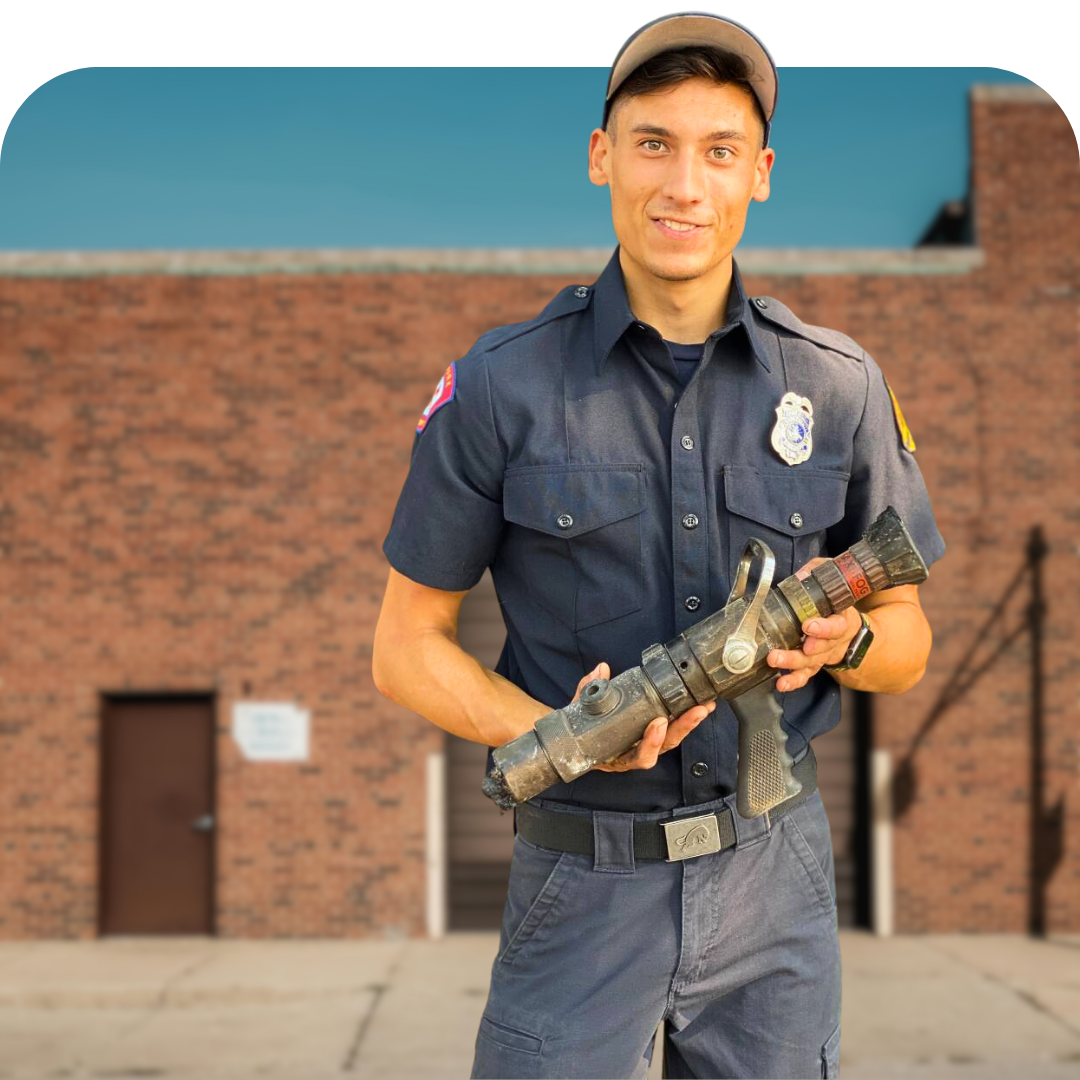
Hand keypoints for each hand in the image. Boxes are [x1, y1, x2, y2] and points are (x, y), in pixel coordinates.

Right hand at [572, 662, 715, 771]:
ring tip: (704, 706)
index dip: (651, 742)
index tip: (658, 723)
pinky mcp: (653, 735)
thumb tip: (601, 669)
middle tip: (697, 710)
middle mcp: (634, 754)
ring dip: (689, 723)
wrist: (576, 738)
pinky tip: (698, 706)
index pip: (639, 756)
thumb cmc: (580, 729)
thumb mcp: (578, 711)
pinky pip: (671, 731)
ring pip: (671, 739)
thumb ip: (588, 690)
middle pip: (664, 746)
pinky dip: (684, 719)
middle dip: (682, 728)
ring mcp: (645, 744)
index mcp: (617, 756)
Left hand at [766, 557, 863, 690]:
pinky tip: (781, 684)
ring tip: (775, 662)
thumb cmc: (835, 601)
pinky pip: (806, 675)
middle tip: (784, 652)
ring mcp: (825, 655)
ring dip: (792, 665)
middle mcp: (836, 641)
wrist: (852, 628)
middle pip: (820, 649)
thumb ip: (817, 573)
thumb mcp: (832, 580)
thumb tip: (800, 576)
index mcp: (843, 620)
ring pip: (811, 663)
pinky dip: (794, 681)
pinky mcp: (815, 664)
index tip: (808, 626)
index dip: (824, 628)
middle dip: (801, 652)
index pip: (838, 625)